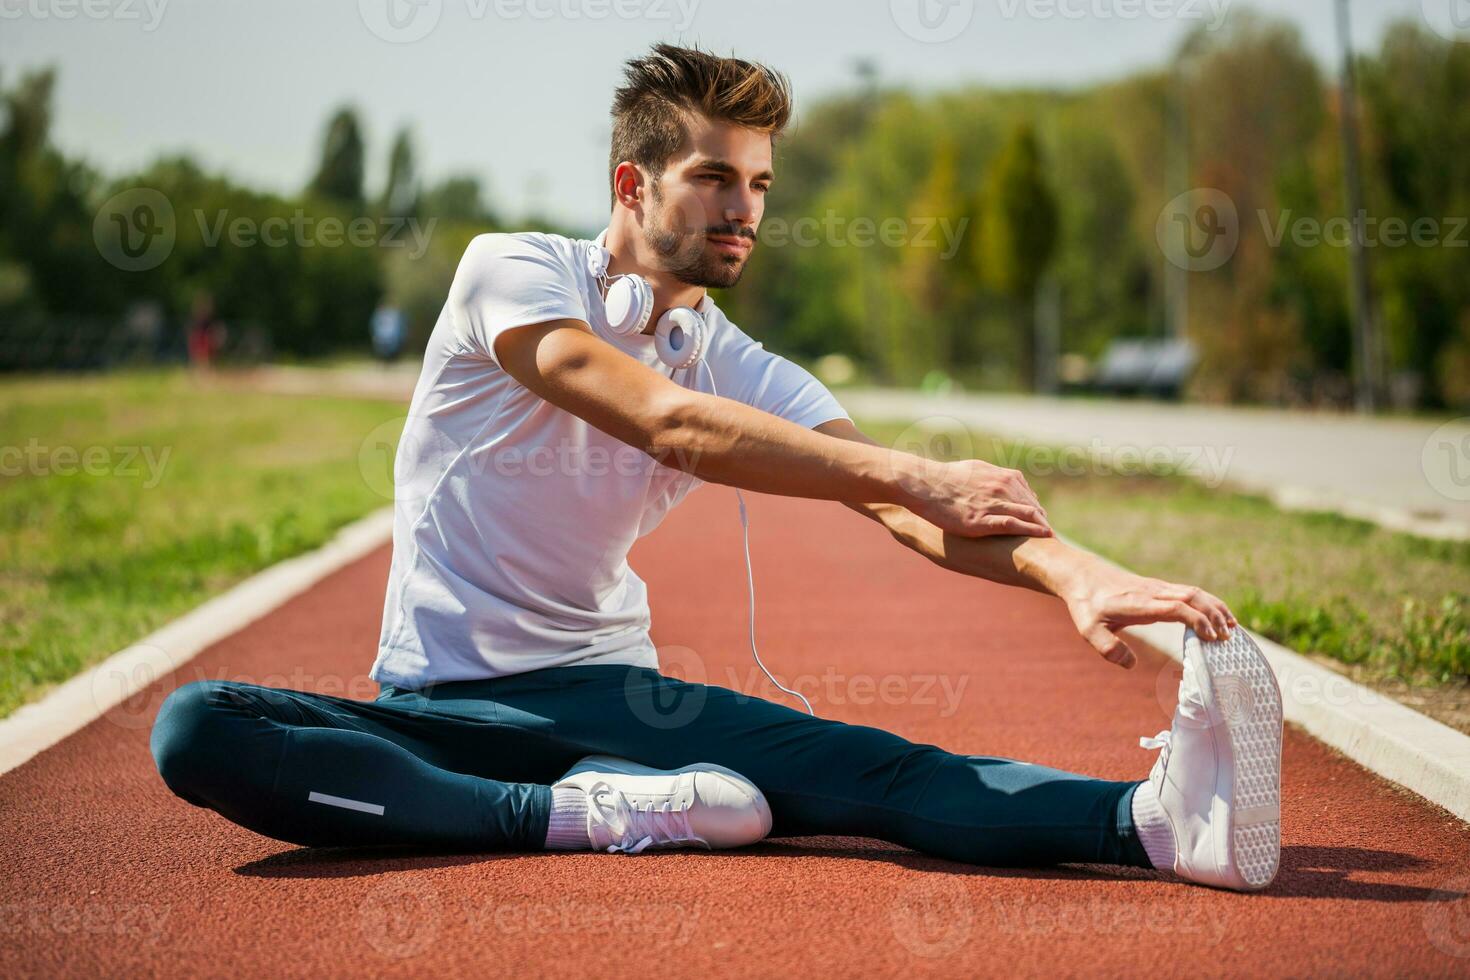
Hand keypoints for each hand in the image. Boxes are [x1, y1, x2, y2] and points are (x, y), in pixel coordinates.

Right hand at [903, 457, 1052, 538]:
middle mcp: (1003, 487)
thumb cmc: (946, 477)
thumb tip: (1003, 481)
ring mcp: (993, 503)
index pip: (1028, 497)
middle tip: (1052, 538)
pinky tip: (1042, 537)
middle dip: (1044, 522)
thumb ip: (993, 477)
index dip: (1037, 512)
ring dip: (1043, 528)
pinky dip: (1031, 531)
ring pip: (1028, 515)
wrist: (924, 484)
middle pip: (1033, 507)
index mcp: (1002, 477)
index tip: (1041, 524)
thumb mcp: (976, 470)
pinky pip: (1014, 525)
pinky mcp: (982, 519)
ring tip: (1052, 542)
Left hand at [1059, 561, 1237, 668]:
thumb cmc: (1086, 604)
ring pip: (1195, 592)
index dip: (1196, 620)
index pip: (1176, 607)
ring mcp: (1158, 588)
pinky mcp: (1159, 588)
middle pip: (1193, 597)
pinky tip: (1217, 616)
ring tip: (1232, 629)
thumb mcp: (1088, 629)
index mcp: (1139, 604)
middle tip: (1228, 639)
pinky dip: (1208, 602)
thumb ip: (1108, 648)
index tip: (1211, 638)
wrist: (1081, 575)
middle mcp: (1153, 593)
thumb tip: (1131, 664)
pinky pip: (1189, 592)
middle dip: (1214, 616)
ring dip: (1215, 608)